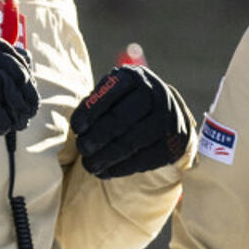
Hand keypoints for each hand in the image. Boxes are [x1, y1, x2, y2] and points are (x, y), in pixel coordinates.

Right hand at [0, 26, 38, 134]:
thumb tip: (12, 57)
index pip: (8, 51)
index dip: (24, 72)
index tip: (28, 89)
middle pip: (10, 68)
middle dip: (24, 92)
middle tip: (29, 110)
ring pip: (1, 86)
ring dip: (14, 107)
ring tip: (18, 123)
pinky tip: (2, 128)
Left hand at [70, 65, 191, 178]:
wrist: (168, 114)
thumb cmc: (127, 104)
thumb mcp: (113, 94)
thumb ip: (95, 105)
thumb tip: (78, 129)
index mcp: (135, 77)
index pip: (109, 93)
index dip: (90, 112)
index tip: (76, 128)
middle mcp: (155, 94)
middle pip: (120, 119)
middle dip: (96, 137)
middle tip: (82, 148)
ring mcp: (167, 118)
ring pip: (131, 142)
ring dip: (106, 157)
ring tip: (90, 165)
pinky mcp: (172, 143)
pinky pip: (143, 159)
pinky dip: (121, 168)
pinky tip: (107, 171)